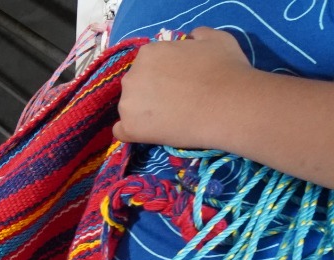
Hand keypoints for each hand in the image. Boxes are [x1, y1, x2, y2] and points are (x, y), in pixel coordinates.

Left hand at [112, 28, 254, 148]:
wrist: (230, 106)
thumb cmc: (225, 69)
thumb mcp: (216, 38)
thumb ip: (198, 35)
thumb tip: (191, 38)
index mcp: (148, 53)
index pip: (148, 64)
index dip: (162, 73)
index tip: (178, 81)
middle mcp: (132, 76)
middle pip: (136, 85)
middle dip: (151, 91)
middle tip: (175, 100)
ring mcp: (128, 104)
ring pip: (130, 108)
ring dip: (144, 112)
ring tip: (169, 118)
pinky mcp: (131, 129)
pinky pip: (122, 132)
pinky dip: (133, 132)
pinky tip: (150, 133)